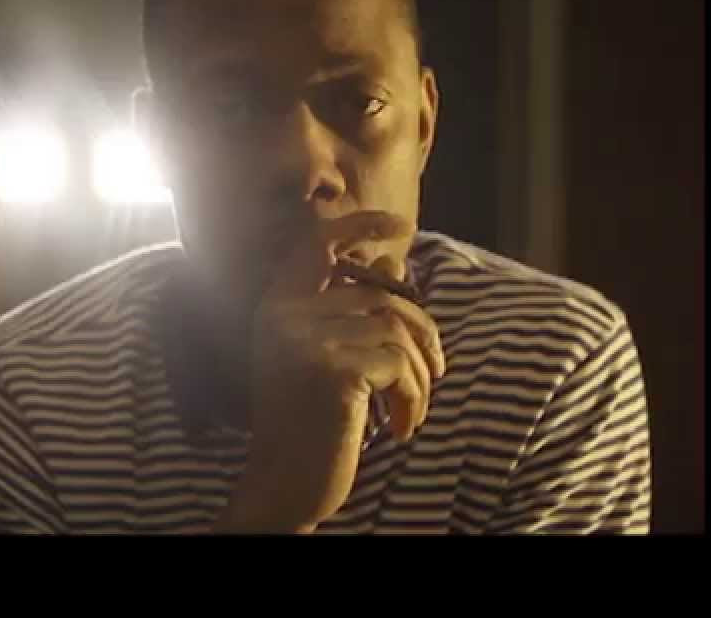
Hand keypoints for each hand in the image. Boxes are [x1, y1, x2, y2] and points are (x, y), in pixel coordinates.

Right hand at [213, 211, 445, 532]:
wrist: (283, 487)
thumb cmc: (308, 425)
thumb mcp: (326, 361)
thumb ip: (351, 314)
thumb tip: (394, 267)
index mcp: (276, 307)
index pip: (317, 244)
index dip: (360, 224)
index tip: (401, 225)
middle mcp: (283, 314)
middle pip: (381, 294)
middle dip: (422, 333)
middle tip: (435, 373)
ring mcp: (304, 339)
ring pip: (397, 329)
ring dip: (420, 376)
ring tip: (411, 411)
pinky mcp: (331, 368)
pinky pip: (400, 364)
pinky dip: (413, 398)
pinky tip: (399, 429)